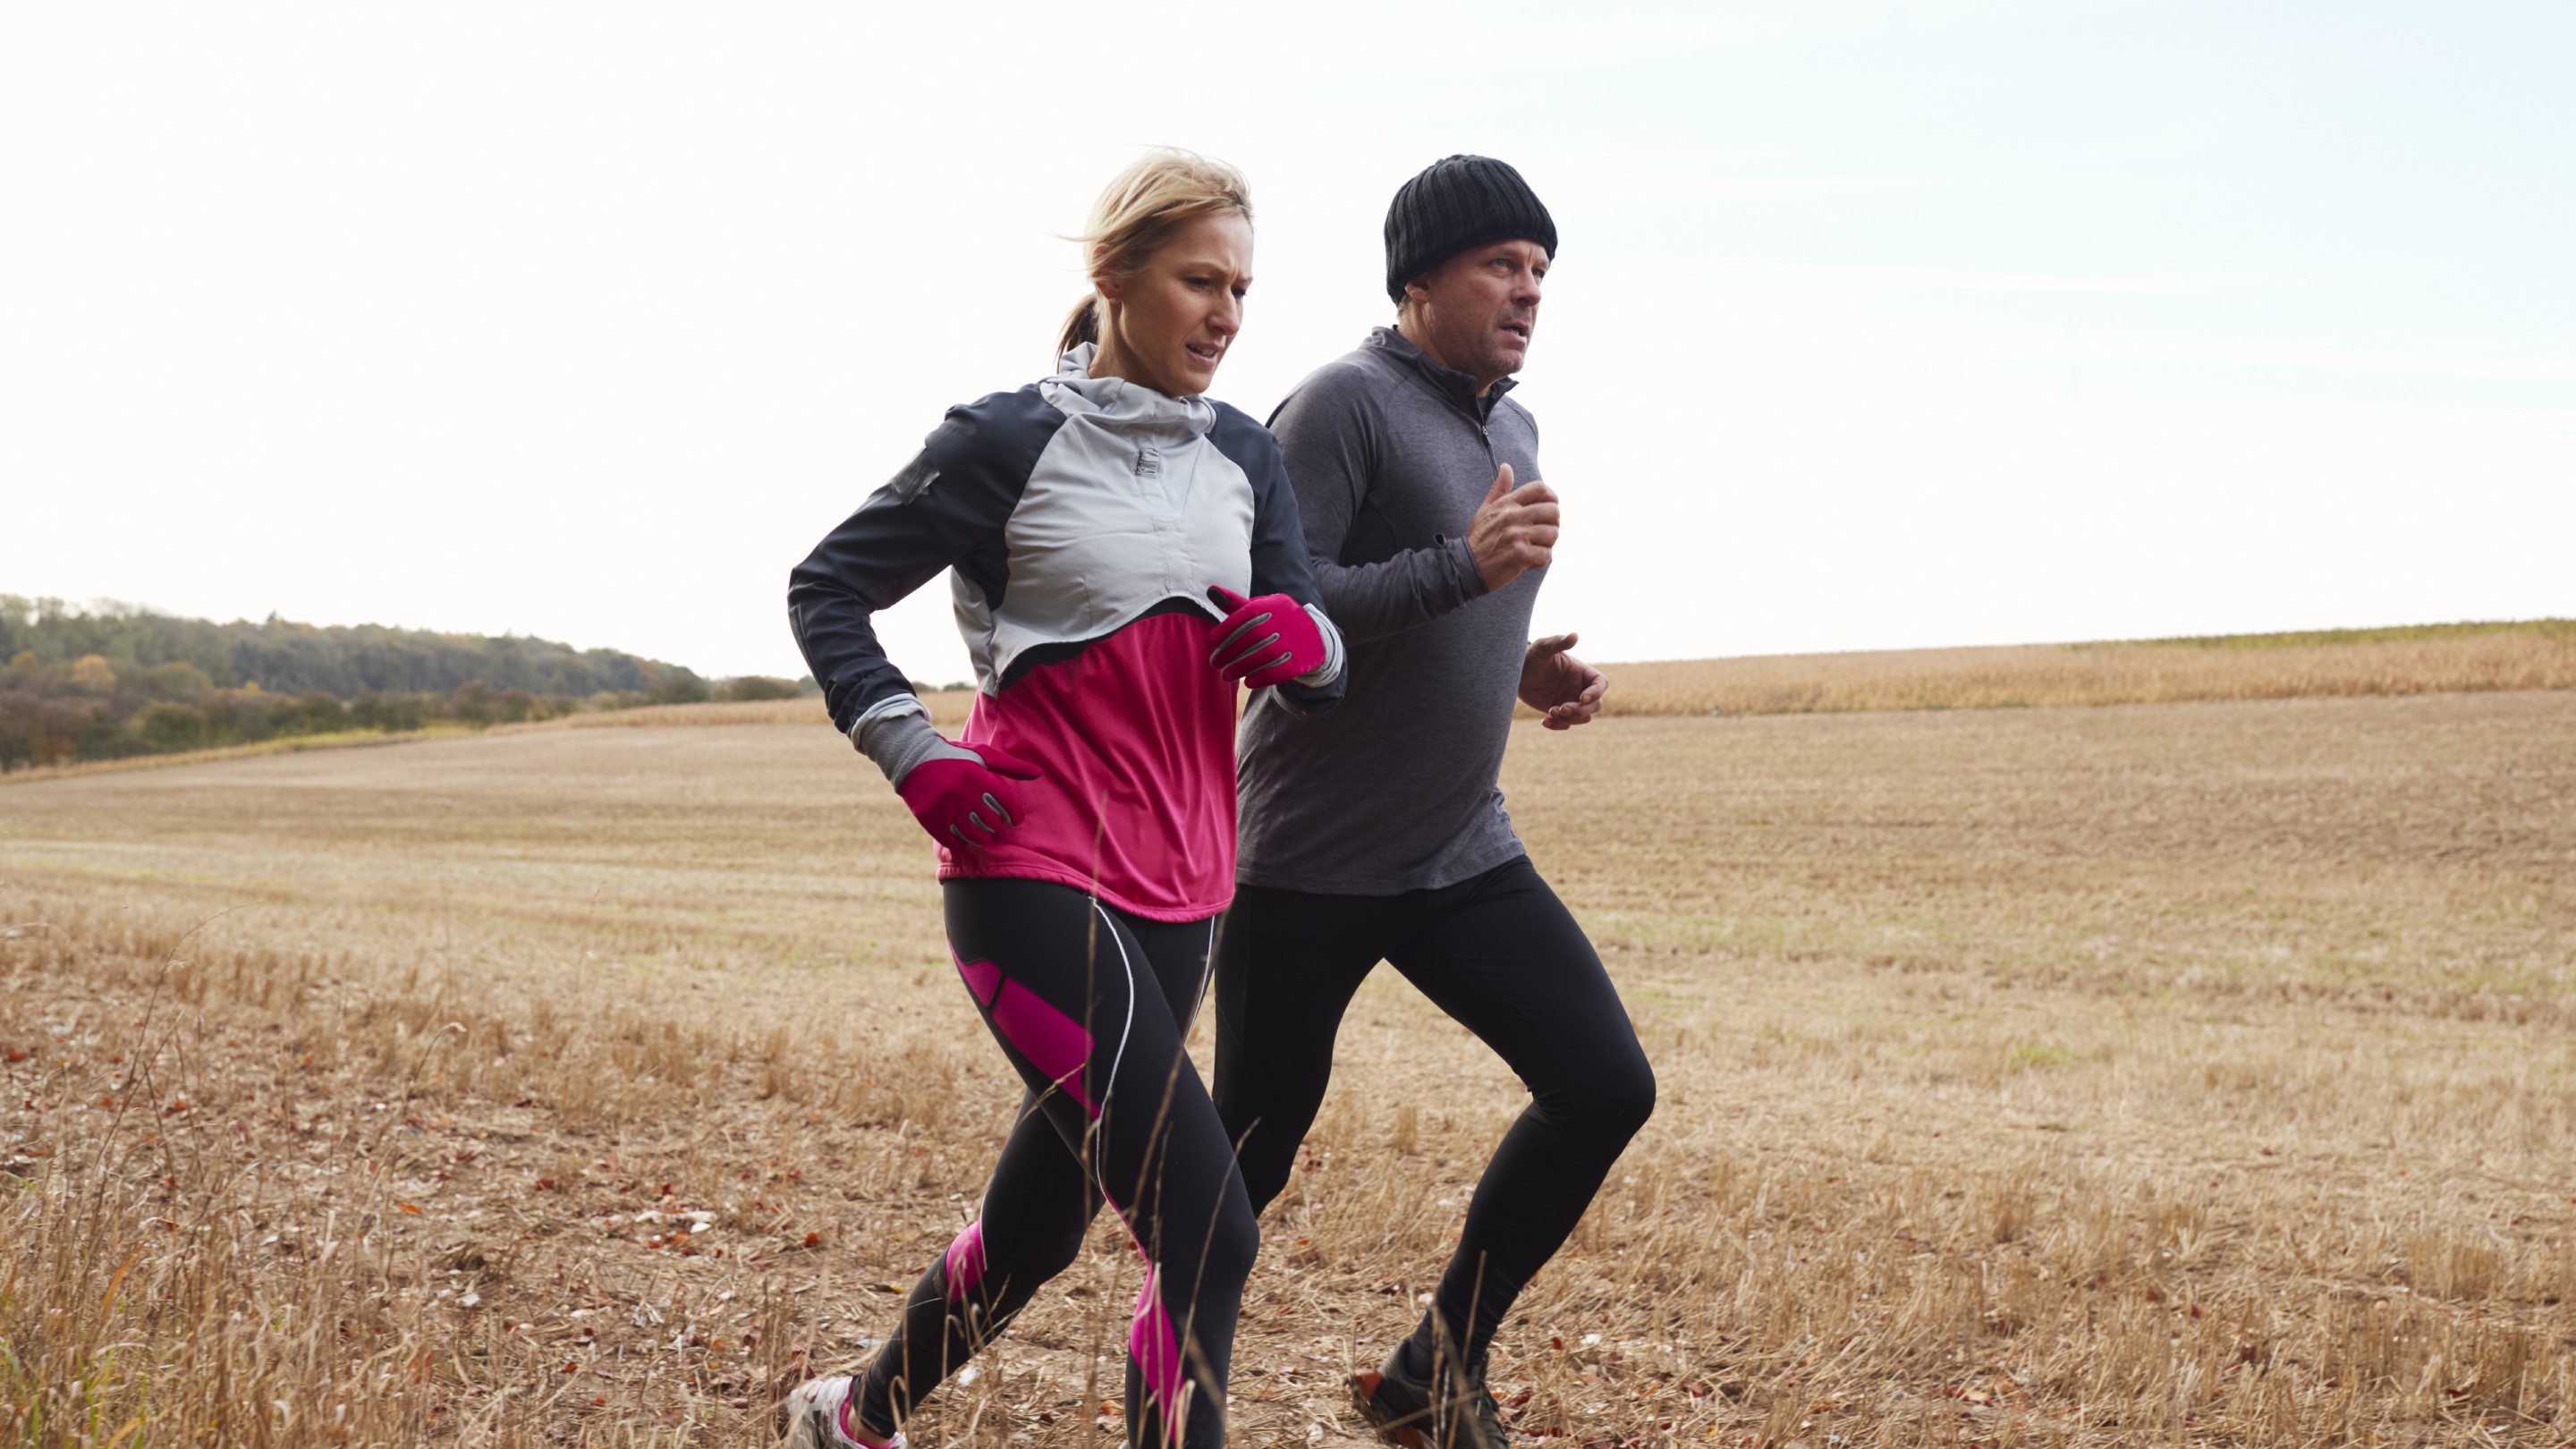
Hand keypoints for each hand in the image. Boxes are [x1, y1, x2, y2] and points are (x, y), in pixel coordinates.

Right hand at [896, 741, 1041, 848]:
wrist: (913, 759)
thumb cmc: (955, 757)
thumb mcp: (983, 755)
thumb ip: (1011, 766)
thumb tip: (1039, 773)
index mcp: (978, 776)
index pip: (1007, 806)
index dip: (1015, 816)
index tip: (1014, 818)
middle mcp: (962, 793)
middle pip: (992, 824)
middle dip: (995, 824)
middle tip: (990, 819)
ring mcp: (945, 807)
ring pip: (975, 836)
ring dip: (980, 835)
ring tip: (976, 826)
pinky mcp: (930, 819)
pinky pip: (953, 841)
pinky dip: (959, 839)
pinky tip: (959, 829)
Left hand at [1206, 586, 1327, 688]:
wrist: (1315, 636)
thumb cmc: (1277, 620)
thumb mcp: (1262, 608)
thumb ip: (1236, 603)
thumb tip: (1211, 591)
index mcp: (1273, 605)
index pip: (1247, 615)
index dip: (1227, 628)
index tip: (1212, 641)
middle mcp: (1285, 621)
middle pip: (1253, 637)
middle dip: (1230, 652)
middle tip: (1215, 663)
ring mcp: (1295, 641)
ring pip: (1264, 656)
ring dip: (1241, 668)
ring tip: (1226, 675)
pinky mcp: (1301, 661)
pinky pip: (1279, 672)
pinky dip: (1261, 678)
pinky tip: (1248, 682)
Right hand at [1464, 463, 1558, 593]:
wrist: (1466, 567)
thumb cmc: (1478, 539)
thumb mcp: (1485, 509)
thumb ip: (1499, 489)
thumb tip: (1507, 467)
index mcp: (1507, 504)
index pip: (1540, 489)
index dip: (1552, 498)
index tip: (1549, 510)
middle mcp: (1513, 516)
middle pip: (1553, 510)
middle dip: (1553, 524)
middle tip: (1542, 533)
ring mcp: (1517, 535)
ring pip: (1552, 534)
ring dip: (1547, 544)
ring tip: (1534, 548)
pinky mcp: (1520, 555)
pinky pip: (1546, 554)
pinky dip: (1540, 560)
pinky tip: (1529, 562)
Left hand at [1519, 633, 1605, 729]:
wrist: (1515, 672)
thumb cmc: (1530, 656)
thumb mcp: (1543, 648)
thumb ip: (1558, 642)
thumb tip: (1575, 635)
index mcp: (1581, 671)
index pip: (1601, 683)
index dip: (1596, 692)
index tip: (1582, 698)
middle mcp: (1579, 687)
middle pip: (1595, 705)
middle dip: (1581, 710)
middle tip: (1561, 708)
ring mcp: (1570, 700)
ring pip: (1584, 717)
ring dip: (1570, 718)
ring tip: (1551, 711)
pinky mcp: (1559, 711)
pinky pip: (1567, 724)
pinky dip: (1559, 726)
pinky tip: (1544, 721)